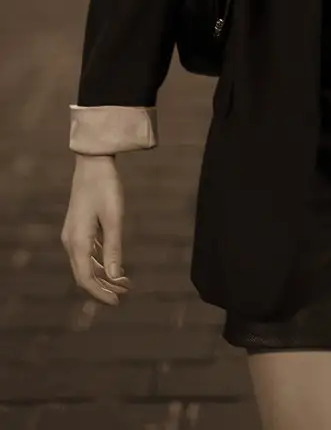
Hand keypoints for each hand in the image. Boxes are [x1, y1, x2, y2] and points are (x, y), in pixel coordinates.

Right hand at [61, 156, 130, 305]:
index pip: (85, 278)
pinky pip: (86, 254)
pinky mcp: (78, 229)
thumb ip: (113, 248)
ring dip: (102, 276)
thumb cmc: (105, 188)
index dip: (100, 293)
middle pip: (84, 275)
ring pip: (85, 265)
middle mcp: (71, 242)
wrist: (93, 164)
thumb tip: (116, 277)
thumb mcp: (114, 218)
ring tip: (123, 284)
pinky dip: (99, 264)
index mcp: (77, 242)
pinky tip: (113, 266)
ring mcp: (72, 235)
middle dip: (103, 288)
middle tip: (124, 295)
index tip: (118, 301)